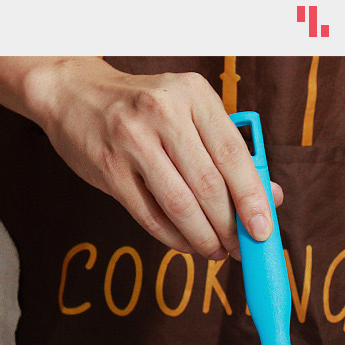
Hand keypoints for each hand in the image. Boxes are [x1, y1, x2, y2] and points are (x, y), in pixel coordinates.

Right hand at [27, 59, 282, 255]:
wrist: (74, 93)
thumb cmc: (144, 109)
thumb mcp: (190, 113)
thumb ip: (228, 153)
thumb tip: (270, 198)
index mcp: (193, 94)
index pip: (233, 154)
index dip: (252, 198)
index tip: (264, 230)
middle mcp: (163, 112)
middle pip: (208, 185)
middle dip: (229, 227)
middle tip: (242, 248)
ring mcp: (132, 139)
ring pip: (180, 205)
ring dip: (203, 238)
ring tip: (217, 251)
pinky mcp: (109, 168)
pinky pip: (150, 215)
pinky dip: (174, 237)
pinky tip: (188, 244)